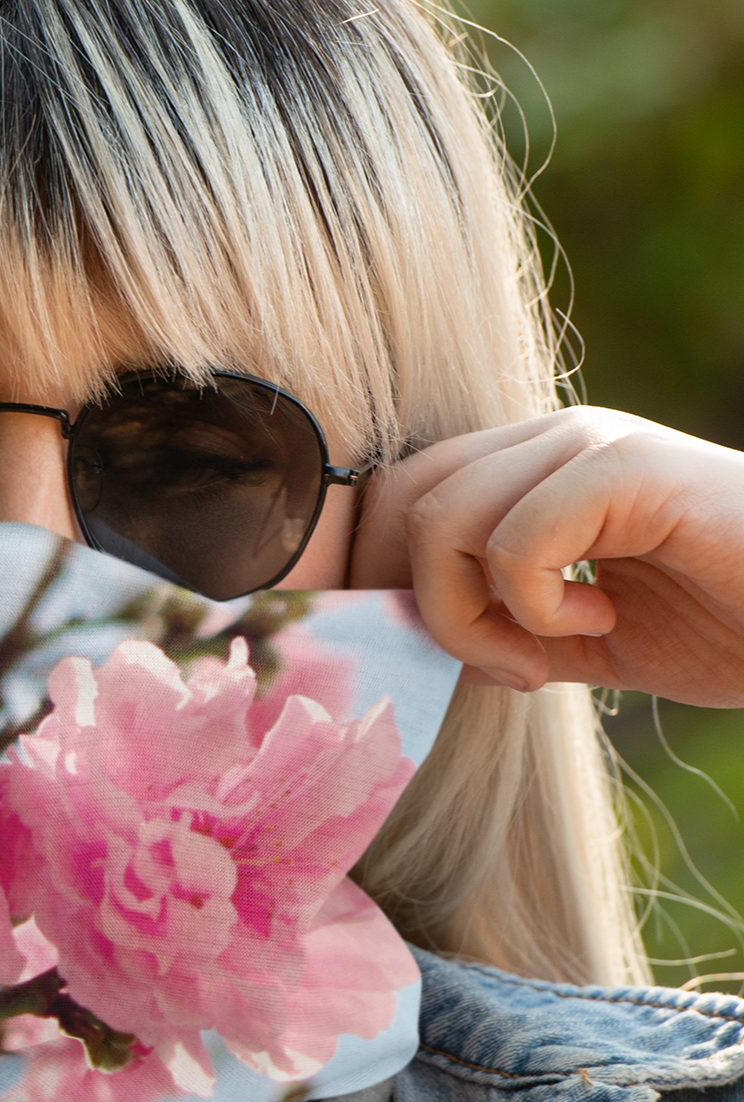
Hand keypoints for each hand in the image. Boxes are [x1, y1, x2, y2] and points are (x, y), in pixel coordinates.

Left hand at [351, 407, 743, 706]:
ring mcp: (587, 442)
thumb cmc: (722, 623)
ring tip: (549, 649)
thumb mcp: (580, 638)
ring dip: (475, 615)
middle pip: (407, 504)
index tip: (448, 647)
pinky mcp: (627, 466)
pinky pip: (516, 541)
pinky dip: (538, 607)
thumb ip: (499, 630)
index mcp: (530, 469)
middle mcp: (549, 439)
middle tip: (503, 661)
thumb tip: (404, 640)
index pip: (405, 497)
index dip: (392, 576)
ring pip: (444, 521)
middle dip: (426, 605)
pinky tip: (602, 616)